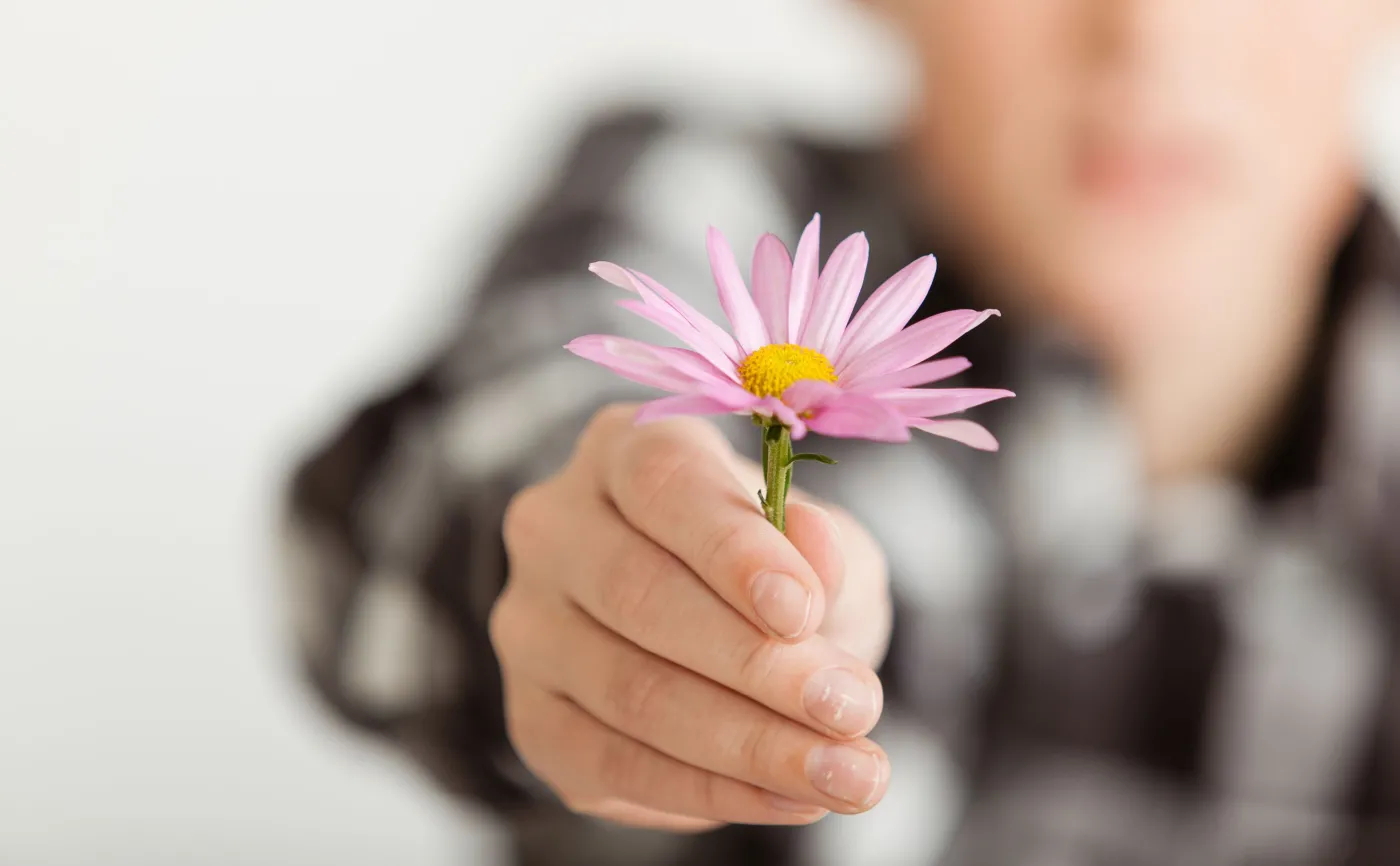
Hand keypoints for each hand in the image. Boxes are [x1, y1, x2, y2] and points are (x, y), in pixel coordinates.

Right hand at [492, 404, 891, 833]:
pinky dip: (711, 790)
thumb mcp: (824, 544)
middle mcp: (554, 528)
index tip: (802, 612)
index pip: (662, 483)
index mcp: (622, 449)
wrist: (725, 634)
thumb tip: (813, 555)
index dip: (731, 549)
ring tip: (848, 772)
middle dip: (757, 664)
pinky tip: (789, 796)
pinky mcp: (533, 716)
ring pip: (628, 691)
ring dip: (749, 743)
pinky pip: (613, 764)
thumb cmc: (778, 570)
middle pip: (638, 595)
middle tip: (851, 710)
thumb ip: (824, 548)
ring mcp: (530, 626)